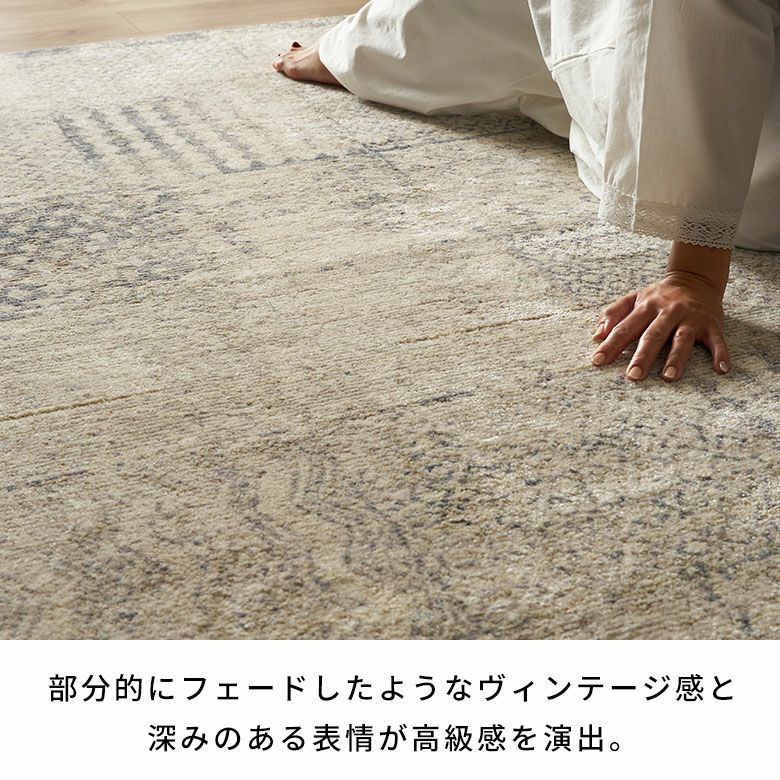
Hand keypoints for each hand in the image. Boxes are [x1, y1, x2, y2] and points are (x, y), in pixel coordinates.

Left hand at [591, 270, 729, 381]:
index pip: (625, 328)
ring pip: (682, 339)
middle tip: (633, 376)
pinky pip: (717, 340)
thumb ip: (613, 314)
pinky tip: (721, 369)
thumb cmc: (659, 296)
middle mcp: (668, 312)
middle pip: (653, 335)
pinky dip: (720, 354)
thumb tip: (596, 335)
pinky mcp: (712, 323)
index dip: (610, 344)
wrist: (696, 278)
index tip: (597, 361)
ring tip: (668, 377)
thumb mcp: (634, 299)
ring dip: (676, 358)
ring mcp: (691, 318)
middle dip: (642, 356)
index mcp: (646, 307)